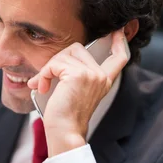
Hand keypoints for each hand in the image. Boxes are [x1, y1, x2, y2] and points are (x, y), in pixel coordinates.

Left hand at [27, 29, 129, 155]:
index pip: (119, 57)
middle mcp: (101, 76)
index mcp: (104, 81)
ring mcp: (91, 74)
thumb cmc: (65, 116)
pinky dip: (44, 74)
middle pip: (78, 48)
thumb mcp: (76, 91)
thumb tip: (59, 59)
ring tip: (43, 85)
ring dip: (48, 68)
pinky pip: (55, 64)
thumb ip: (75, 74)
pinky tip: (43, 87)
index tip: (119, 30)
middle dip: (58, 60)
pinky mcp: (78, 75)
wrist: (65, 132)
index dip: (120, 42)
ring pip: (64, 54)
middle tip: (47, 78)